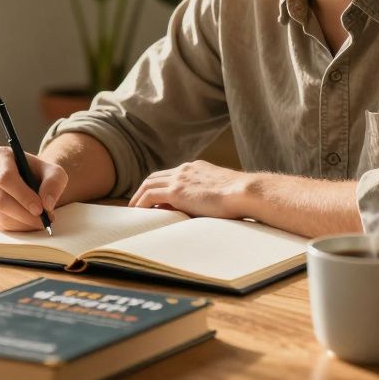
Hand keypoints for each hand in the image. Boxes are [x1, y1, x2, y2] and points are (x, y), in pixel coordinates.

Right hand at [0, 146, 68, 231]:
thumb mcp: (54, 172)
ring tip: (40, 221)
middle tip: (44, 221)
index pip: (6, 178)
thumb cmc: (41, 175)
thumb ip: (54, 183)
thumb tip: (47, 203)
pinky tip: (29, 222)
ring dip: (23, 223)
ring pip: (0, 215)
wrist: (30, 183)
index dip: (23, 195)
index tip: (40, 209)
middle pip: (0, 200)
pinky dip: (17, 228)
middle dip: (25, 214)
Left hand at [128, 160, 251, 218]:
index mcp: (196, 167)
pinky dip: (141, 203)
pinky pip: (150, 196)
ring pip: (149, 184)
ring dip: (139, 196)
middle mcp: (185, 169)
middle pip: (156, 176)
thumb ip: (208, 194)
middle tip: (137, 202)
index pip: (171, 174)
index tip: (153, 196)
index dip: (160, 184)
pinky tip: (138, 212)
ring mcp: (180, 179)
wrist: (245, 192)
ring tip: (133, 210)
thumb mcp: (222, 191)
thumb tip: (201, 207)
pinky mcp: (177, 191)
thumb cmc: (241, 197)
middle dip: (144, 188)